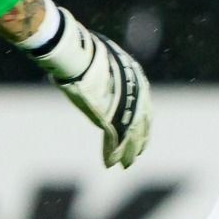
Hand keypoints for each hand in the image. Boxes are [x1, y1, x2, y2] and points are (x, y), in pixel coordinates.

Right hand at [33, 9, 151, 167]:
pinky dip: (112, 153)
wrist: (75, 55)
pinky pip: (114, 139)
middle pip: (141, 122)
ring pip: (131, 134)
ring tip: (126, 164)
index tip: (142, 134)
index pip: (143, 104)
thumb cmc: (82, 54)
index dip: (143, 122)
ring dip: (128, 151)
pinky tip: (111, 163)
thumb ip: (105, 80)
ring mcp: (124, 103)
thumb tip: (99, 87)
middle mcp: (135, 91)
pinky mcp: (110, 116)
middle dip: (138, 140)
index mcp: (134, 75)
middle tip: (135, 156)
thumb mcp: (100, 65)